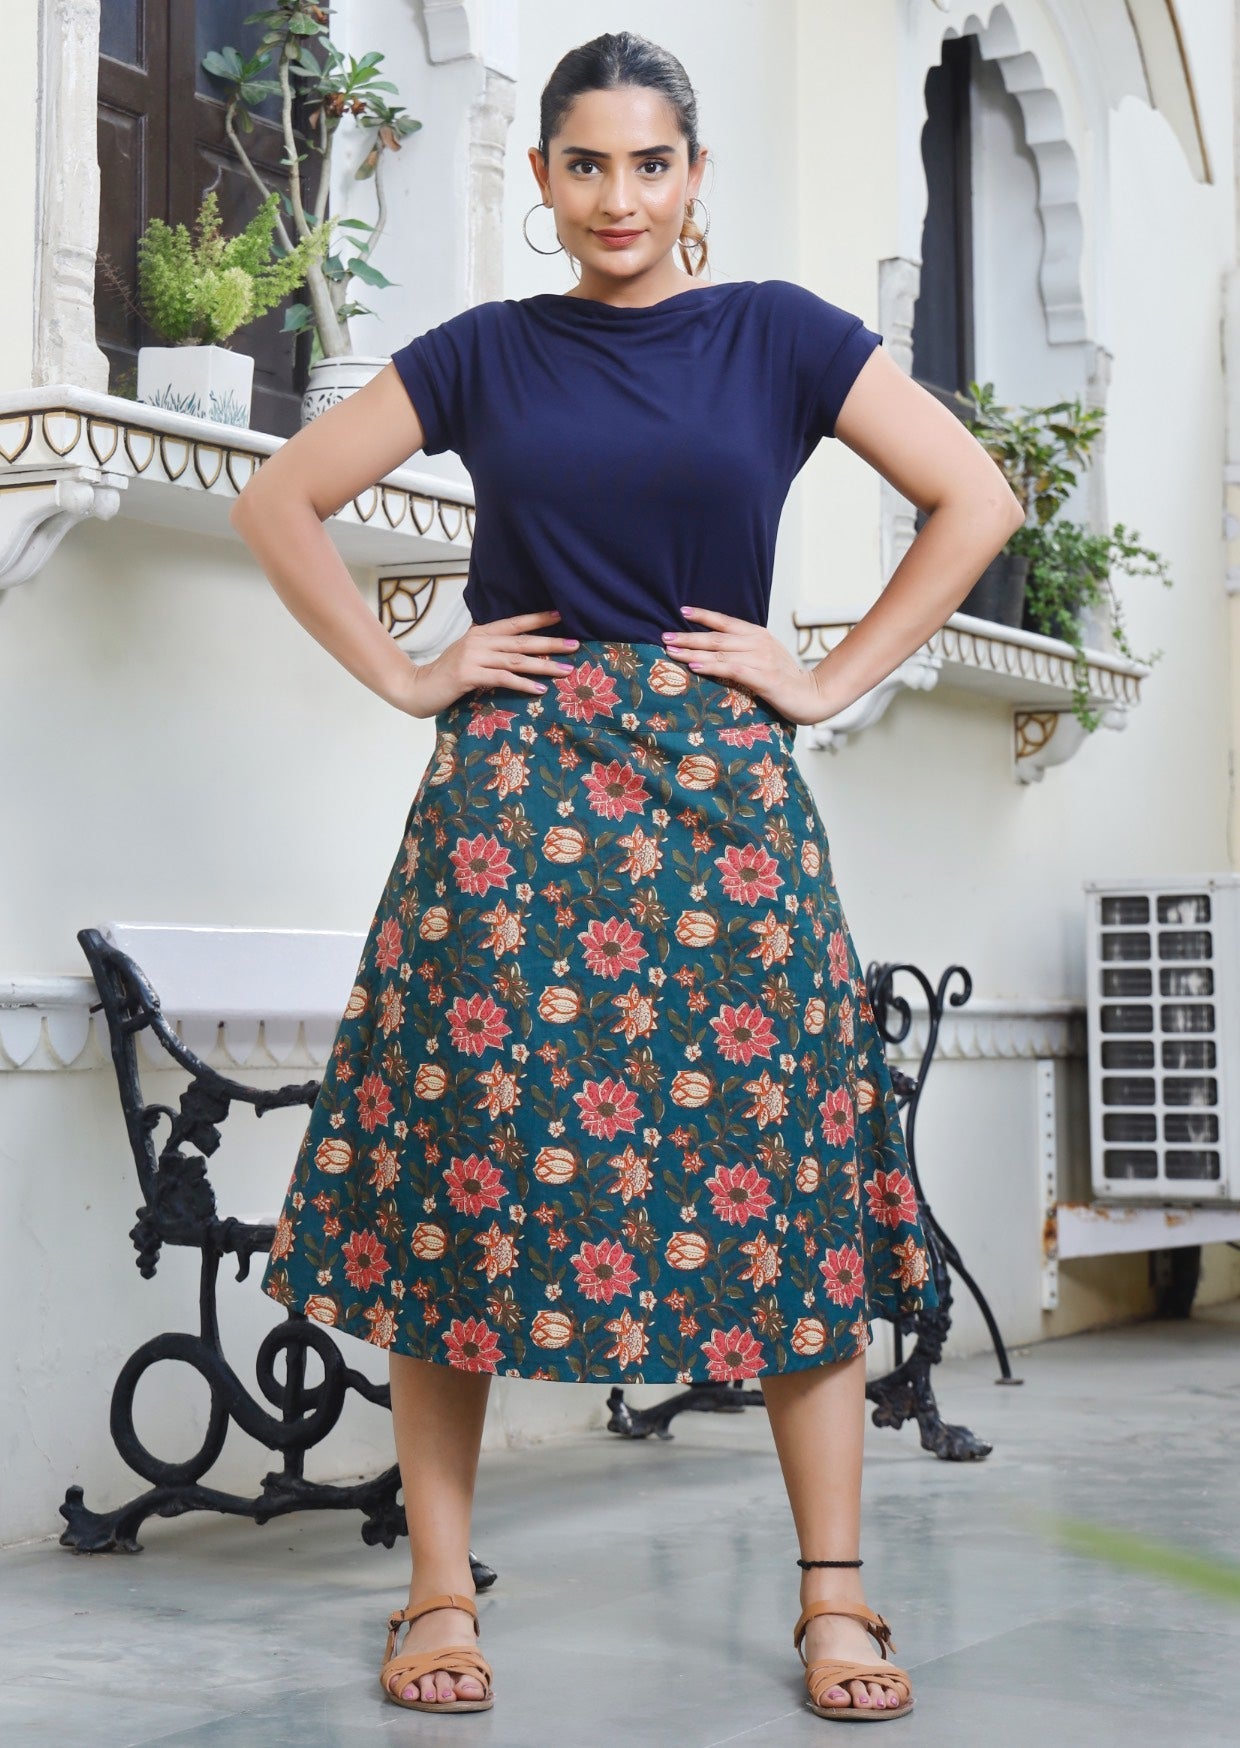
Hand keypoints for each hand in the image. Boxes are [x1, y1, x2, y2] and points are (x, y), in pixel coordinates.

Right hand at [388, 608, 578, 718]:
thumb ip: (491, 649)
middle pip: (521, 641)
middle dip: (551, 643)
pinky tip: (540, 689)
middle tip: (575, 645)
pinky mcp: (469, 675)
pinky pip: (503, 679)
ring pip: (516, 660)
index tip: (562, 616)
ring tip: (566, 670)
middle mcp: (479, 641)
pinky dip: (524, 684)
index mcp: (481, 633)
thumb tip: (519, 650)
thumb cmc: (447, 674)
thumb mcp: (470, 655)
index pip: (515, 623)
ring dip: (544, 666)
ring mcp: (473, 657)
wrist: (418, 687)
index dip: (538, 619)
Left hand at [661, 607, 834, 725]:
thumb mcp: (765, 657)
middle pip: (717, 638)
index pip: (726, 621)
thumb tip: (715, 649)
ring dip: (693, 651)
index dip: (704, 616)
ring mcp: (762, 660)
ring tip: (671, 651)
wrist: (812, 695)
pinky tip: (694, 665)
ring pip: (721, 652)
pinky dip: (712, 666)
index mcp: (759, 635)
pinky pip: (732, 669)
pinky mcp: (764, 678)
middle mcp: (759, 643)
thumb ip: (744, 649)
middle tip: (665, 637)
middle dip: (689, 637)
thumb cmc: (785, 679)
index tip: (682, 611)